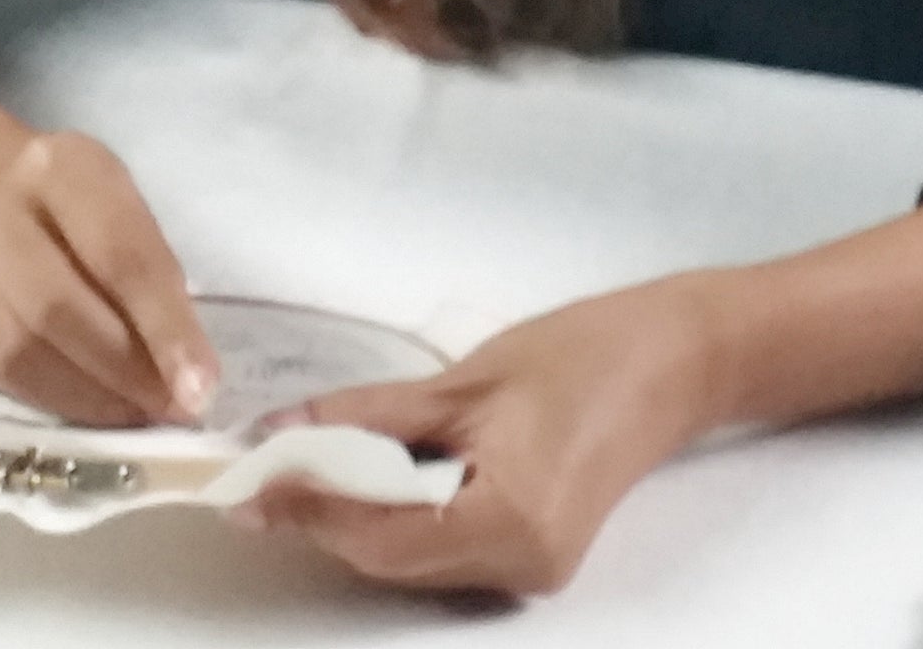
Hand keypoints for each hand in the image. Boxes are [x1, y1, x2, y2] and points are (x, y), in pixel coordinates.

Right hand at [0, 126, 217, 427]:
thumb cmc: (75, 202)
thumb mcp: (120, 203)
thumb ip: (149, 267)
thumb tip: (187, 366)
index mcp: (65, 170)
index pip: (119, 255)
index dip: (163, 327)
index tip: (201, 385)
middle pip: (59, 307)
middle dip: (128, 370)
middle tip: (178, 409)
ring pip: (24, 350)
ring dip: (95, 396)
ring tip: (147, 414)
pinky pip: (7, 375)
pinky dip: (63, 401)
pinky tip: (105, 409)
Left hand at [235, 272, 732, 596]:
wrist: (679, 359)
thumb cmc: (587, 353)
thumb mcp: (465, 380)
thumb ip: (365, 414)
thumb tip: (278, 435)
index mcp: (510, 521)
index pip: (376, 535)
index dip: (304, 508)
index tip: (243, 478)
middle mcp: (521, 566)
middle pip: (388, 557)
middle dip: (323, 511)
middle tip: (265, 466)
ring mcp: (531, 570)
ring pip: (410, 557)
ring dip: (357, 514)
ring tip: (312, 461)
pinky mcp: (534, 557)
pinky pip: (442, 548)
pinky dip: (400, 514)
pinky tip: (377, 472)